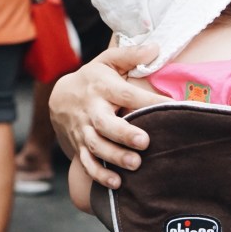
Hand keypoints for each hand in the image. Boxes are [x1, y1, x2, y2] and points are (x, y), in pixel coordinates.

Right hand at [49, 43, 160, 184]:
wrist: (59, 98)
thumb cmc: (94, 78)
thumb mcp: (108, 62)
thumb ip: (131, 55)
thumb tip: (156, 48)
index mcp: (102, 87)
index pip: (126, 93)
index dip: (147, 99)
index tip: (170, 105)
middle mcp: (91, 109)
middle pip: (105, 123)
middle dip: (124, 134)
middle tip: (145, 141)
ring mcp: (83, 130)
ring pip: (96, 146)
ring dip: (114, 157)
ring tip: (135, 164)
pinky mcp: (79, 146)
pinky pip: (87, 163)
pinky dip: (99, 174)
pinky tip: (117, 183)